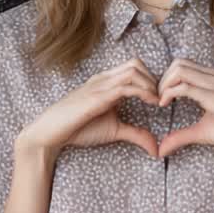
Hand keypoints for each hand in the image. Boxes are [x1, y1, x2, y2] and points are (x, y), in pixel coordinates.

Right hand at [16, 58, 160, 161]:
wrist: (51, 132)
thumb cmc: (78, 128)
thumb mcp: (114, 131)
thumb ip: (135, 134)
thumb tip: (157, 148)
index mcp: (106, 82)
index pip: (134, 68)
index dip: (152, 80)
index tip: (161, 98)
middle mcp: (103, 79)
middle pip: (136, 63)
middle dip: (155, 79)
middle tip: (162, 98)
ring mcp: (100, 85)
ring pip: (133, 70)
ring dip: (152, 84)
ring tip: (158, 101)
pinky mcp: (97, 96)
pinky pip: (126, 86)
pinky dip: (144, 92)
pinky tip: (152, 104)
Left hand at [157, 59, 213, 167]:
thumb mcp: (203, 132)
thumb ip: (181, 136)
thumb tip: (160, 149)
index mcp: (211, 79)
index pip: (180, 66)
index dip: (164, 79)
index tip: (157, 98)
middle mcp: (213, 76)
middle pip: (176, 63)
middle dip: (160, 79)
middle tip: (155, 99)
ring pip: (179, 69)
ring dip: (163, 83)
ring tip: (160, 102)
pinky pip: (186, 86)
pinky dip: (169, 93)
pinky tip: (164, 105)